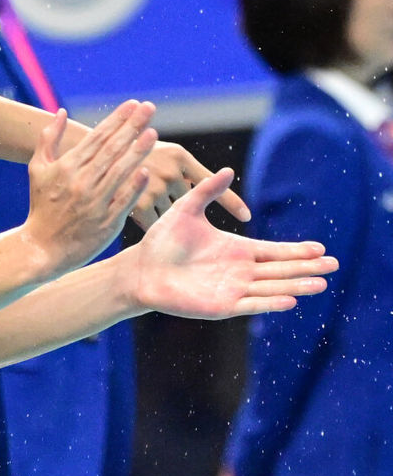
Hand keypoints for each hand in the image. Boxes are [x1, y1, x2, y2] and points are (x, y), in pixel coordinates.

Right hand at [23, 100, 156, 278]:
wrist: (41, 248)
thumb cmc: (41, 206)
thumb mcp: (38, 169)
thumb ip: (49, 139)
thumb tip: (61, 112)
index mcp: (67, 166)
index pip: (97, 137)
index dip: (116, 119)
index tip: (133, 104)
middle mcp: (81, 181)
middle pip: (111, 149)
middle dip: (131, 126)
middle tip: (149, 108)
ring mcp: (94, 202)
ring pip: (119, 171)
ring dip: (137, 151)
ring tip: (153, 133)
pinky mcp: (105, 222)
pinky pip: (123, 201)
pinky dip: (134, 186)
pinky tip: (146, 171)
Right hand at [130, 140, 250, 230]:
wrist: (90, 152)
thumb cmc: (130, 155)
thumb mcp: (160, 155)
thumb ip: (183, 172)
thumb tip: (211, 189)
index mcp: (179, 156)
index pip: (211, 182)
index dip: (231, 201)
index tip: (248, 216)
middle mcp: (170, 170)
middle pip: (188, 202)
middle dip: (187, 214)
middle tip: (187, 225)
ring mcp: (153, 187)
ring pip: (172, 216)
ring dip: (167, 222)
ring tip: (162, 228)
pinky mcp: (138, 204)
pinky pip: (155, 225)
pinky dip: (152, 228)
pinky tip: (148, 230)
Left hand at [131, 169, 337, 317]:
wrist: (141, 269)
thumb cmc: (163, 241)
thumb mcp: (187, 209)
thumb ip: (207, 190)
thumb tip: (228, 169)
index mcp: (236, 250)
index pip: (274, 251)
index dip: (297, 250)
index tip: (321, 248)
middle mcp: (239, 271)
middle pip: (280, 270)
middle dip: (307, 268)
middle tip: (334, 266)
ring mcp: (232, 290)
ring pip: (271, 288)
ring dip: (296, 286)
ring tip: (321, 284)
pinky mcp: (221, 306)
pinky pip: (251, 304)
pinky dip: (270, 302)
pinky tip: (290, 299)